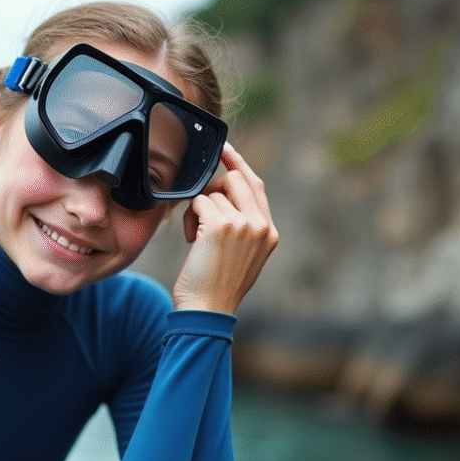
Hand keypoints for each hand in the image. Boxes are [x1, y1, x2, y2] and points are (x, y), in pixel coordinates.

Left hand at [172, 144, 277, 314]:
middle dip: (212, 188)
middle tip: (199, 211)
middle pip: (235, 178)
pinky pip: (198, 202)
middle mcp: (261, 226)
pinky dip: (189, 217)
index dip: (238, 163)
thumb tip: (223, 194)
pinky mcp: (221, 226)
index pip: (256, 185)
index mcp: (269, 232)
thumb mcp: (242, 255)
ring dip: (197, 210)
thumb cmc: (216, 286)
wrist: (207, 311)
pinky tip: (192, 239)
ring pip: (213, 191)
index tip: (225, 149)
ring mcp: (243, 225)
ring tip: (195, 237)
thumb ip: (242, 226)